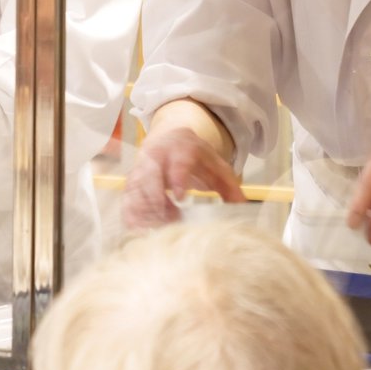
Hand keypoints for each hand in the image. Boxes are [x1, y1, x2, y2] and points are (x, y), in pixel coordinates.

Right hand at [122, 126, 246, 229]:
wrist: (169, 136)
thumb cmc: (196, 155)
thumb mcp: (216, 165)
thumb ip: (230, 185)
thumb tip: (243, 207)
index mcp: (181, 150)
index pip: (178, 163)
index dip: (178, 179)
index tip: (181, 198)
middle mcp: (156, 157)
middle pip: (149, 177)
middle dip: (155, 202)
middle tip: (167, 225)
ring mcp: (141, 168)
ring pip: (135, 191)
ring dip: (143, 213)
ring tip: (156, 232)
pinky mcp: (131, 181)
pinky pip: (127, 200)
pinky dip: (133, 216)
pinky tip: (143, 231)